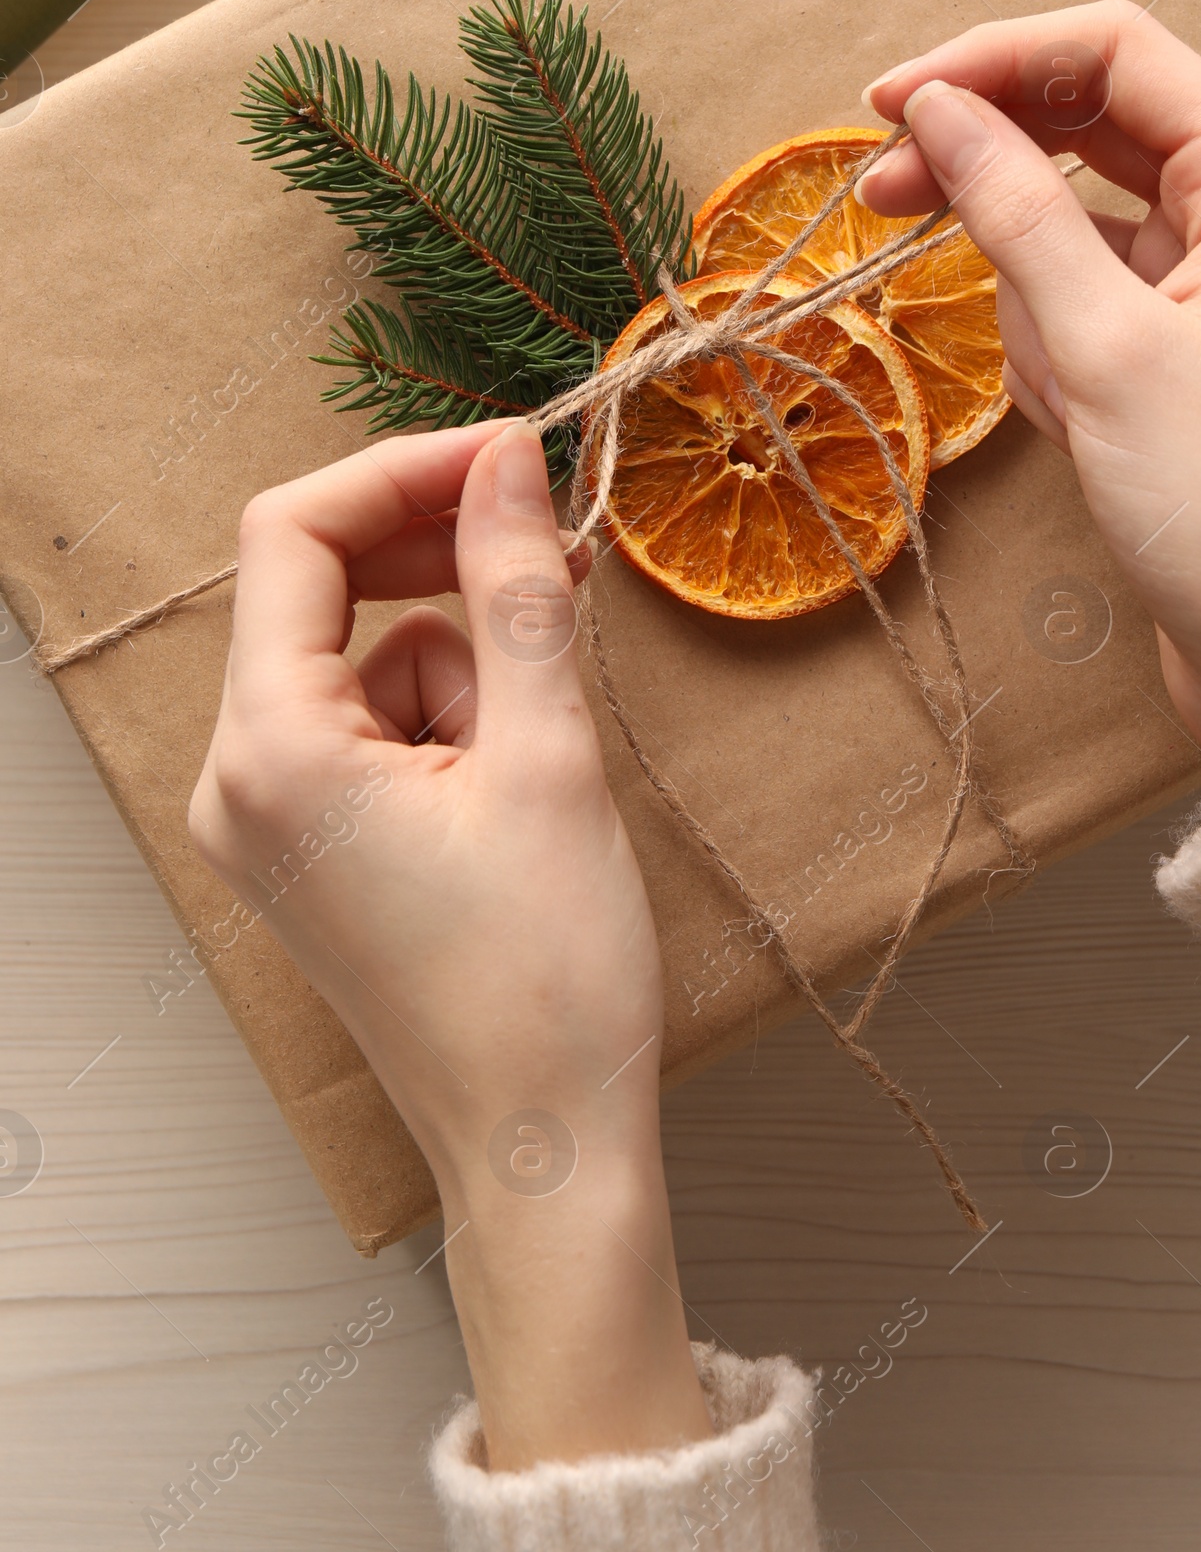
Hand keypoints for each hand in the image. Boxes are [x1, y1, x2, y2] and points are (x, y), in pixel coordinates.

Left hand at [189, 419, 710, 1466]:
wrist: (543, 1147)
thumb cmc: (546, 976)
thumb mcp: (547, 754)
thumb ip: (517, 587)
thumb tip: (505, 457)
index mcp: (270, 750)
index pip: (291, 535)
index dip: (403, 471)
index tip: (512, 455)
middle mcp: (239, 777)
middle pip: (319, 590)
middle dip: (441, 558)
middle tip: (558, 552)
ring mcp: (269, 818)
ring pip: (369, 658)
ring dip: (468, 665)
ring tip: (544, 757)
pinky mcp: (314, 847)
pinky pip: (376, 724)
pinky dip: (455, 723)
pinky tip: (518, 795)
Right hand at [860, 3, 1200, 803]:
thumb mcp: (1103, 349)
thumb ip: (1014, 210)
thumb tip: (936, 108)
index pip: (1114, 51)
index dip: (992, 58)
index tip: (888, 102)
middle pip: (1089, 125)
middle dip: (990, 166)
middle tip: (880, 198)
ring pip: (1077, 225)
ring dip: (1034, 297)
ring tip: (1068, 401)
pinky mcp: (1189, 346)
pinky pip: (1087, 302)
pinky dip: (1055, 350)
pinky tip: (1080, 429)